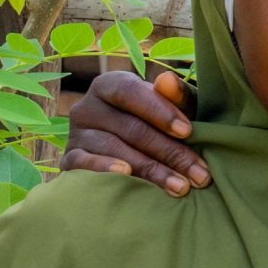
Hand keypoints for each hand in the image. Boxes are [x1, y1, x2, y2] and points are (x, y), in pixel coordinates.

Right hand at [58, 68, 210, 195]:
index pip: (130, 92)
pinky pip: (82, 162)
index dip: (159, 111)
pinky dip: (103, 168)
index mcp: (111, 85)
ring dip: (150, 169)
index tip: (188, 132)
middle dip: (170, 152)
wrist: (132, 158)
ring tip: (180, 187)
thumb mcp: (174, 110)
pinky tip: (126, 175)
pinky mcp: (69, 159)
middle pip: (129, 128)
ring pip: (113, 148)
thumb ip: (177, 96)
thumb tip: (167, 80)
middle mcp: (88, 106)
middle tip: (199, 174)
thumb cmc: (160, 127)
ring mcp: (75, 134)